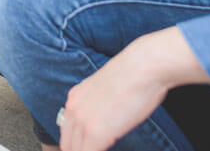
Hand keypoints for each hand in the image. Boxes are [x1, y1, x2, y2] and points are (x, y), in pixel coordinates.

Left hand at [58, 27, 207, 150]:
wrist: (142, 67)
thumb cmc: (134, 77)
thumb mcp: (106, 92)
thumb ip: (98, 107)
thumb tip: (105, 122)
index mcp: (74, 99)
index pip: (67, 132)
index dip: (78, 145)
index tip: (90, 148)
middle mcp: (73, 109)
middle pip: (68, 145)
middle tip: (96, 149)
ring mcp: (82, 121)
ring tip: (103, 149)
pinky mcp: (95, 132)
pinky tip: (111, 150)